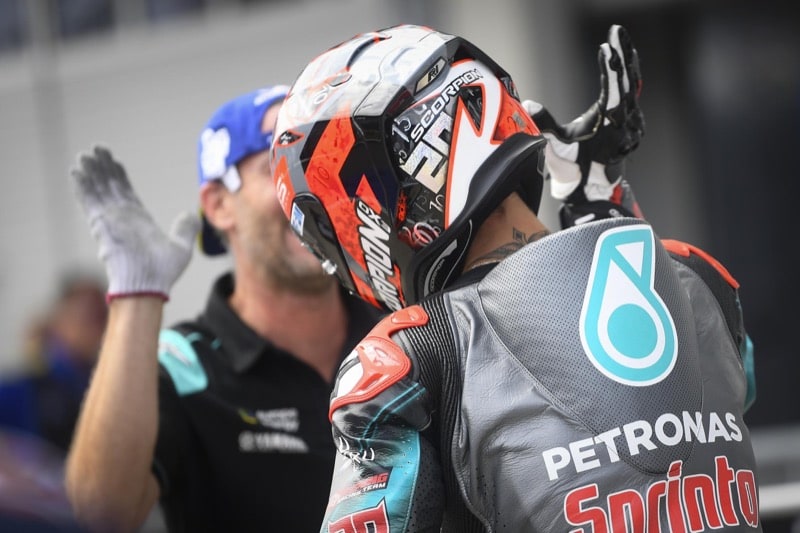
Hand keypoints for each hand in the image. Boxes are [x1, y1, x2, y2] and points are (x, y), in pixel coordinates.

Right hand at [70, 145, 200, 300]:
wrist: (148, 285)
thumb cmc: (163, 272)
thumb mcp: (181, 247)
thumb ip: (185, 229)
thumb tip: (191, 214)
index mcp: (139, 220)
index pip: (126, 192)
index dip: (119, 176)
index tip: (113, 160)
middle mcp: (122, 217)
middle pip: (110, 186)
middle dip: (103, 168)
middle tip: (96, 149)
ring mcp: (111, 220)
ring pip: (98, 190)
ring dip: (91, 172)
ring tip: (85, 154)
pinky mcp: (101, 225)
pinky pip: (90, 201)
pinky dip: (83, 186)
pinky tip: (76, 171)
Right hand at [524, 25, 644, 224]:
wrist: (592, 191)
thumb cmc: (575, 170)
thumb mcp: (555, 146)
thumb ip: (543, 123)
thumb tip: (528, 105)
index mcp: (609, 124)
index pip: (613, 89)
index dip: (610, 66)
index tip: (606, 47)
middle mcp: (625, 121)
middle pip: (628, 80)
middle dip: (622, 53)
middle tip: (616, 31)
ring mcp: (632, 121)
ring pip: (633, 84)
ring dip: (627, 61)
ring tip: (621, 39)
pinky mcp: (631, 122)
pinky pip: (633, 93)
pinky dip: (629, 75)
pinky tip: (626, 62)